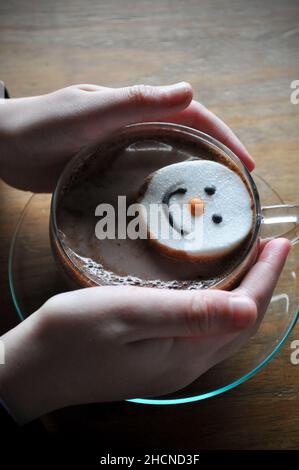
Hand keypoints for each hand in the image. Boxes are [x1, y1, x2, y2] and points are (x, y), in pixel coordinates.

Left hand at [0, 82, 253, 191]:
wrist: (7, 147)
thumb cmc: (44, 123)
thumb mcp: (92, 110)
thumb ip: (136, 102)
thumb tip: (189, 91)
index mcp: (137, 108)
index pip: (193, 117)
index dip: (223, 136)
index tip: (244, 161)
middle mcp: (135, 128)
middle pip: (186, 140)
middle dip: (214, 159)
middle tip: (233, 189)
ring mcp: (123, 151)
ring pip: (167, 163)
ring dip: (190, 179)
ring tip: (210, 206)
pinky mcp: (109, 171)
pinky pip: (144, 181)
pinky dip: (162, 193)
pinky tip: (169, 214)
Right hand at [0, 238, 289, 422]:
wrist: (32, 367)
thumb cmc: (71, 336)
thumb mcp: (128, 314)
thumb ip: (189, 313)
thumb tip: (249, 309)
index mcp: (184, 354)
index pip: (243, 311)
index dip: (265, 276)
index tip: (281, 243)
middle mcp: (184, 364)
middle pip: (239, 321)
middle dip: (261, 284)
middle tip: (273, 249)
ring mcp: (170, 364)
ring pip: (223, 327)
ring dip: (243, 294)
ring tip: (252, 264)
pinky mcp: (155, 357)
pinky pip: (202, 330)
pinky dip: (219, 305)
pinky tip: (213, 290)